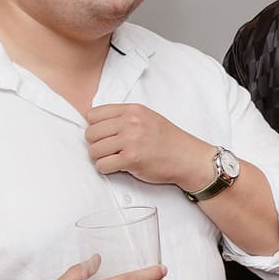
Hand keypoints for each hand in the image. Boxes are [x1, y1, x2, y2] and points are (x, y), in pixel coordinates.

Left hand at [86, 103, 211, 189]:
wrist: (189, 158)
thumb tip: (94, 123)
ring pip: (93, 150)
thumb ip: (124, 117)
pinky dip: (106, 169)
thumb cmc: (168, 140)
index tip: (106, 135)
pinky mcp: (131, 159)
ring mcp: (131, 141)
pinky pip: (102, 165)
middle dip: (96, 144)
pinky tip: (118, 167)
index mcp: (132, 110)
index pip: (93, 114)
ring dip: (100, 158)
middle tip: (110, 149)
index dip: (96, 127)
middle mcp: (130, 123)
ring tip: (114, 158)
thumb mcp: (148, 118)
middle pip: (90, 133)